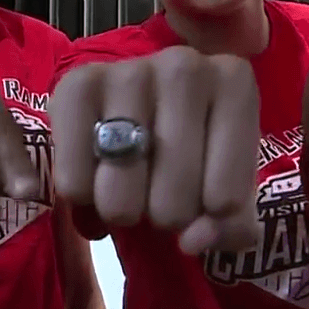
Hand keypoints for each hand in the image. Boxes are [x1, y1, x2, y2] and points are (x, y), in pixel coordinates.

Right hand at [50, 46, 260, 254]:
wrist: (134, 110)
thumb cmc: (195, 150)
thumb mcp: (226, 188)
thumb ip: (228, 227)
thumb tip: (191, 241)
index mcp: (234, 84)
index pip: (224, 200)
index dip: (209, 218)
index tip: (208, 197)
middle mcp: (184, 67)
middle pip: (173, 201)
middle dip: (165, 216)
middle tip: (161, 192)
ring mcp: (128, 72)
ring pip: (121, 195)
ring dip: (123, 211)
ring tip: (128, 187)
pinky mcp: (76, 85)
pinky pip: (74, 182)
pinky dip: (82, 198)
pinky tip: (95, 176)